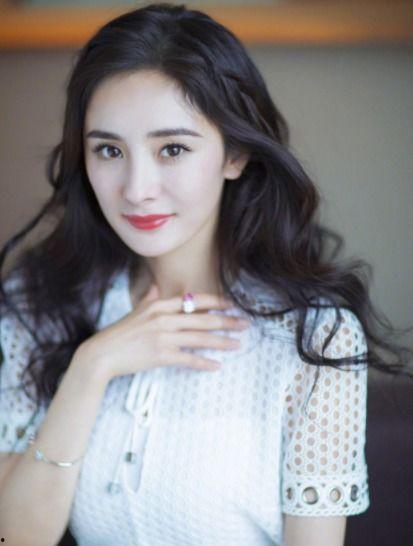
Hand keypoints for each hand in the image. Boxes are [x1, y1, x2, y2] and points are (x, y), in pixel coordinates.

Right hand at [78, 282, 250, 382]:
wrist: (102, 354)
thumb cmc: (119, 333)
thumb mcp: (135, 311)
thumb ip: (149, 298)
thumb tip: (155, 287)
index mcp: (159, 305)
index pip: (195, 300)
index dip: (216, 302)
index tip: (231, 304)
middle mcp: (164, 318)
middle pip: (203, 318)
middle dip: (227, 321)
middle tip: (245, 324)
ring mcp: (163, 337)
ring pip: (200, 338)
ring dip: (222, 341)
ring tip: (237, 344)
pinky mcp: (161, 355)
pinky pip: (189, 359)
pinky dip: (204, 362)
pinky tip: (216, 365)